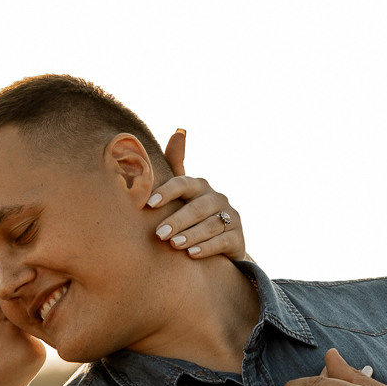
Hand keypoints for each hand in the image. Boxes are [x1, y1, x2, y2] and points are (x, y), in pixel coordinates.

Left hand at [144, 128, 244, 261]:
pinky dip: (206, 248)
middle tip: (158, 234)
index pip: (183, 183)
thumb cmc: (191, 216)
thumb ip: (176, 166)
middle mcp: (216, 198)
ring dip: (191, 234)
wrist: (219, 245)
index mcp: (199, 187)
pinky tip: (191, 255)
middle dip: (177, 220)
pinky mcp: (237, 237)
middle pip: (197, 207)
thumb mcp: (184, 193)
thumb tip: (179, 130)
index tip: (149, 204)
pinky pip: (222, 241)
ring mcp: (230, 217)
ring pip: (210, 225)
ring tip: (174, 245)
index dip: (167, 191)